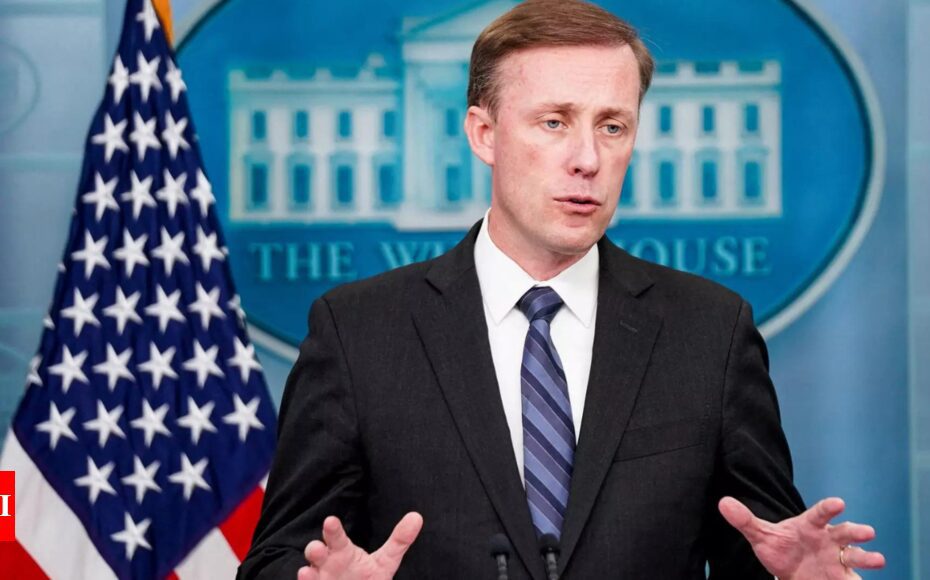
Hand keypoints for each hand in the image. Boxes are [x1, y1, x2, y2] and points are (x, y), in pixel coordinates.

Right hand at [297, 512, 423, 579]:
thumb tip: (417, 516)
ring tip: (306, 571)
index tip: (330, 521)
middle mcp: (327, 564)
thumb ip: (399, 541)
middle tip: (316, 547)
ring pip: (308, 574)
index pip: (336, 537)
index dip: (332, 529)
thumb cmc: (366, 577)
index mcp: (342, 551)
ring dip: (307, 573)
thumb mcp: (385, 561)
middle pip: (318, 553)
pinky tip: (306, 578)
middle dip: (315, 549)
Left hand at [719, 496, 884, 578]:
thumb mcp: (761, 535)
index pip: (820, 513)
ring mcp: (838, 560)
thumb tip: (723, 502)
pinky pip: (854, 579)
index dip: (829, 507)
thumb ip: (744, 520)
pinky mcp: (842, 578)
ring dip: (867, 557)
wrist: (789, 571)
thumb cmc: (780, 547)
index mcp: (810, 526)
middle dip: (856, 532)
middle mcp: (829, 540)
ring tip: (878, 559)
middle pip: (845, 533)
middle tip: (867, 532)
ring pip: (856, 556)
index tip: (839, 503)